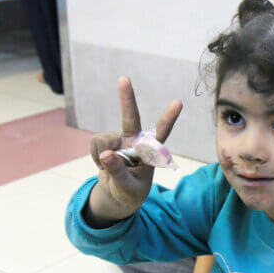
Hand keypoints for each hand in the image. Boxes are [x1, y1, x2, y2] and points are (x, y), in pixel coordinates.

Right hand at [86, 77, 181, 225]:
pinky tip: (104, 163)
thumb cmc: (130, 192)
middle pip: (131, 117)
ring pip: (104, 142)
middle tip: (124, 78)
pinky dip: (96, 158)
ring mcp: (120, 139)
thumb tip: (106, 154)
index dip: (168, 118)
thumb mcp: (126, 188)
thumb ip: (118, 172)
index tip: (178, 102)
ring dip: (102, 158)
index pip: (161, 134)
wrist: (118, 194)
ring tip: (112, 169)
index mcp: (150, 152)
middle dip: (127, 98)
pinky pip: (95, 145)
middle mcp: (136, 141)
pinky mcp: (106, 141)